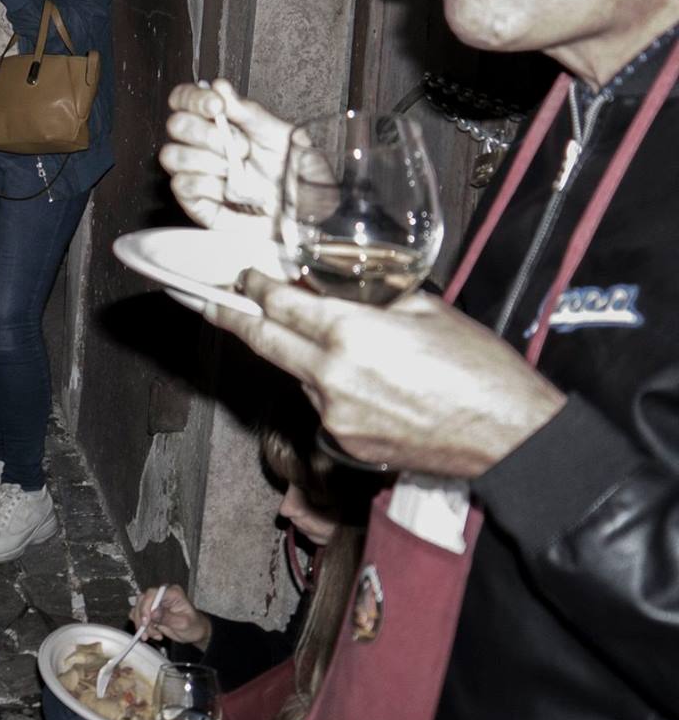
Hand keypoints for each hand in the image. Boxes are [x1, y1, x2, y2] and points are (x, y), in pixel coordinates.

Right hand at [130, 584, 211, 649]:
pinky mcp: (151, 611)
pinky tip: (152, 634)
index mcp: (172, 593)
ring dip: (142, 624)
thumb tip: (153, 613)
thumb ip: (168, 617)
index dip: (146, 606)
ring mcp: (155, 603)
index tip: (146, 622)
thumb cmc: (193, 626)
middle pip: (142, 600)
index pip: (152, 594)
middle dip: (142, 618)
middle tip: (146, 632)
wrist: (195, 632)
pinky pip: (139, 616)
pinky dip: (142, 626)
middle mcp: (162, 595)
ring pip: (138, 609)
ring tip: (154, 635)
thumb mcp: (183, 623)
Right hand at [158, 78, 292, 236]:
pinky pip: (182, 185)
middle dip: (206, 133)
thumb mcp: (284, 137)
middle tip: (241, 147)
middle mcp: (205, 146)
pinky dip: (207, 185)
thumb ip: (250, 113)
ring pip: (172, 155)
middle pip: (175, 125)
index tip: (216, 106)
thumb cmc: (299, 176)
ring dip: (208, 161)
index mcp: (223, 124)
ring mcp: (198, 174)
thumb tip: (221, 87)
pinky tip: (230, 191)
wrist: (310, 216)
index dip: (193, 98)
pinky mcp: (197, 203)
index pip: (186, 99)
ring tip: (237, 171)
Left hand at [208, 275, 566, 476]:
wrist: (511, 437)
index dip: (255, 287)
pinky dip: (328, 386)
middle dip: (231, 318)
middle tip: (210, 302)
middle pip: (263, 341)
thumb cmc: (479, 368)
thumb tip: (335, 291)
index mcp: (350, 333)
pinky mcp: (345, 442)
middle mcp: (331, 374)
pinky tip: (362, 383)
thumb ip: (370, 299)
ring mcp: (334, 413)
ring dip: (297, 355)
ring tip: (325, 345)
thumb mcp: (425, 310)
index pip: (279, 303)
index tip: (243, 277)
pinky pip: (322, 404)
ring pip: (297, 373)